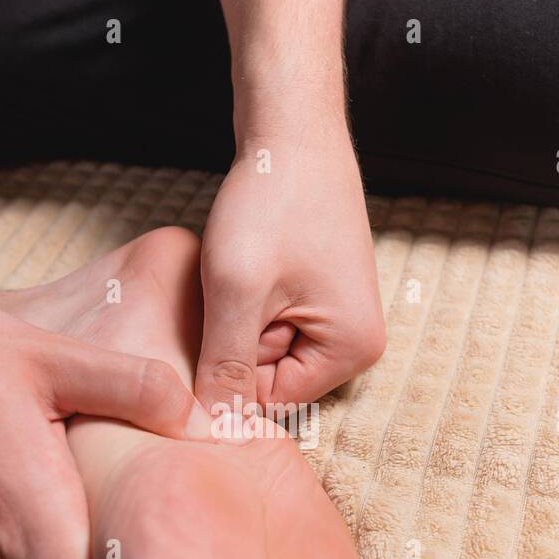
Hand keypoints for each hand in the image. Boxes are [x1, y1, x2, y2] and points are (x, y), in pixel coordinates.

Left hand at [196, 127, 384, 415]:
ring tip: (228, 274)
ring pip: (259, 350)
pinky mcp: (317, 296)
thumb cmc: (273, 201)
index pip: (269, 402)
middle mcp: (355, 344)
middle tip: (216, 292)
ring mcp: (336, 318)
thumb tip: (212, 428)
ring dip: (232, 320)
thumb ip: (227, 365)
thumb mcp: (239, 289)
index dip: (226, 374)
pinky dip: (241, 301)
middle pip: (267, 379)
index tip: (203, 331)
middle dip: (230, 344)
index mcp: (351, 352)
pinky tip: (237, 266)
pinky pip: (266, 322)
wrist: (292, 129)